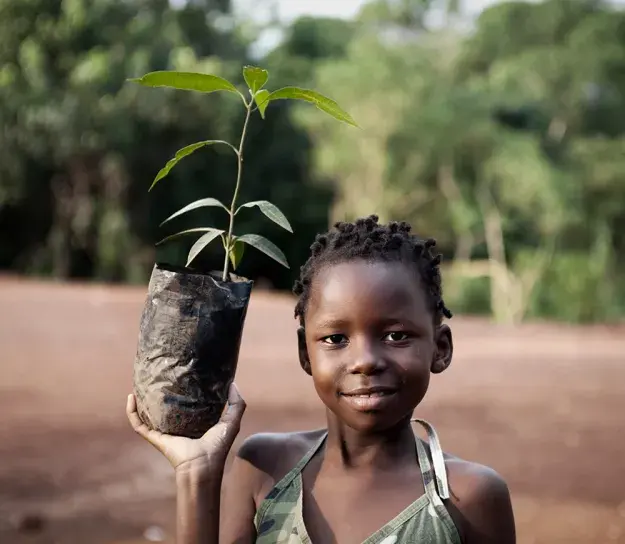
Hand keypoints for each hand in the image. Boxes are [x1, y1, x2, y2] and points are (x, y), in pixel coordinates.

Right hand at [126, 383, 245, 472]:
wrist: (203, 466)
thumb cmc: (218, 446)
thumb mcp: (231, 421)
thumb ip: (237, 403)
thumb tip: (232, 383)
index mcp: (194, 421)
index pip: (186, 402)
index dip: (183, 388)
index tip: (181, 373)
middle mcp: (177, 425)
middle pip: (164, 406)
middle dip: (159, 392)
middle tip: (158, 375)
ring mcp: (164, 431)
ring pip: (147, 413)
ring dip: (141, 401)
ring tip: (139, 383)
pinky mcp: (154, 437)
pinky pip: (138, 424)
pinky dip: (132, 412)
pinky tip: (131, 397)